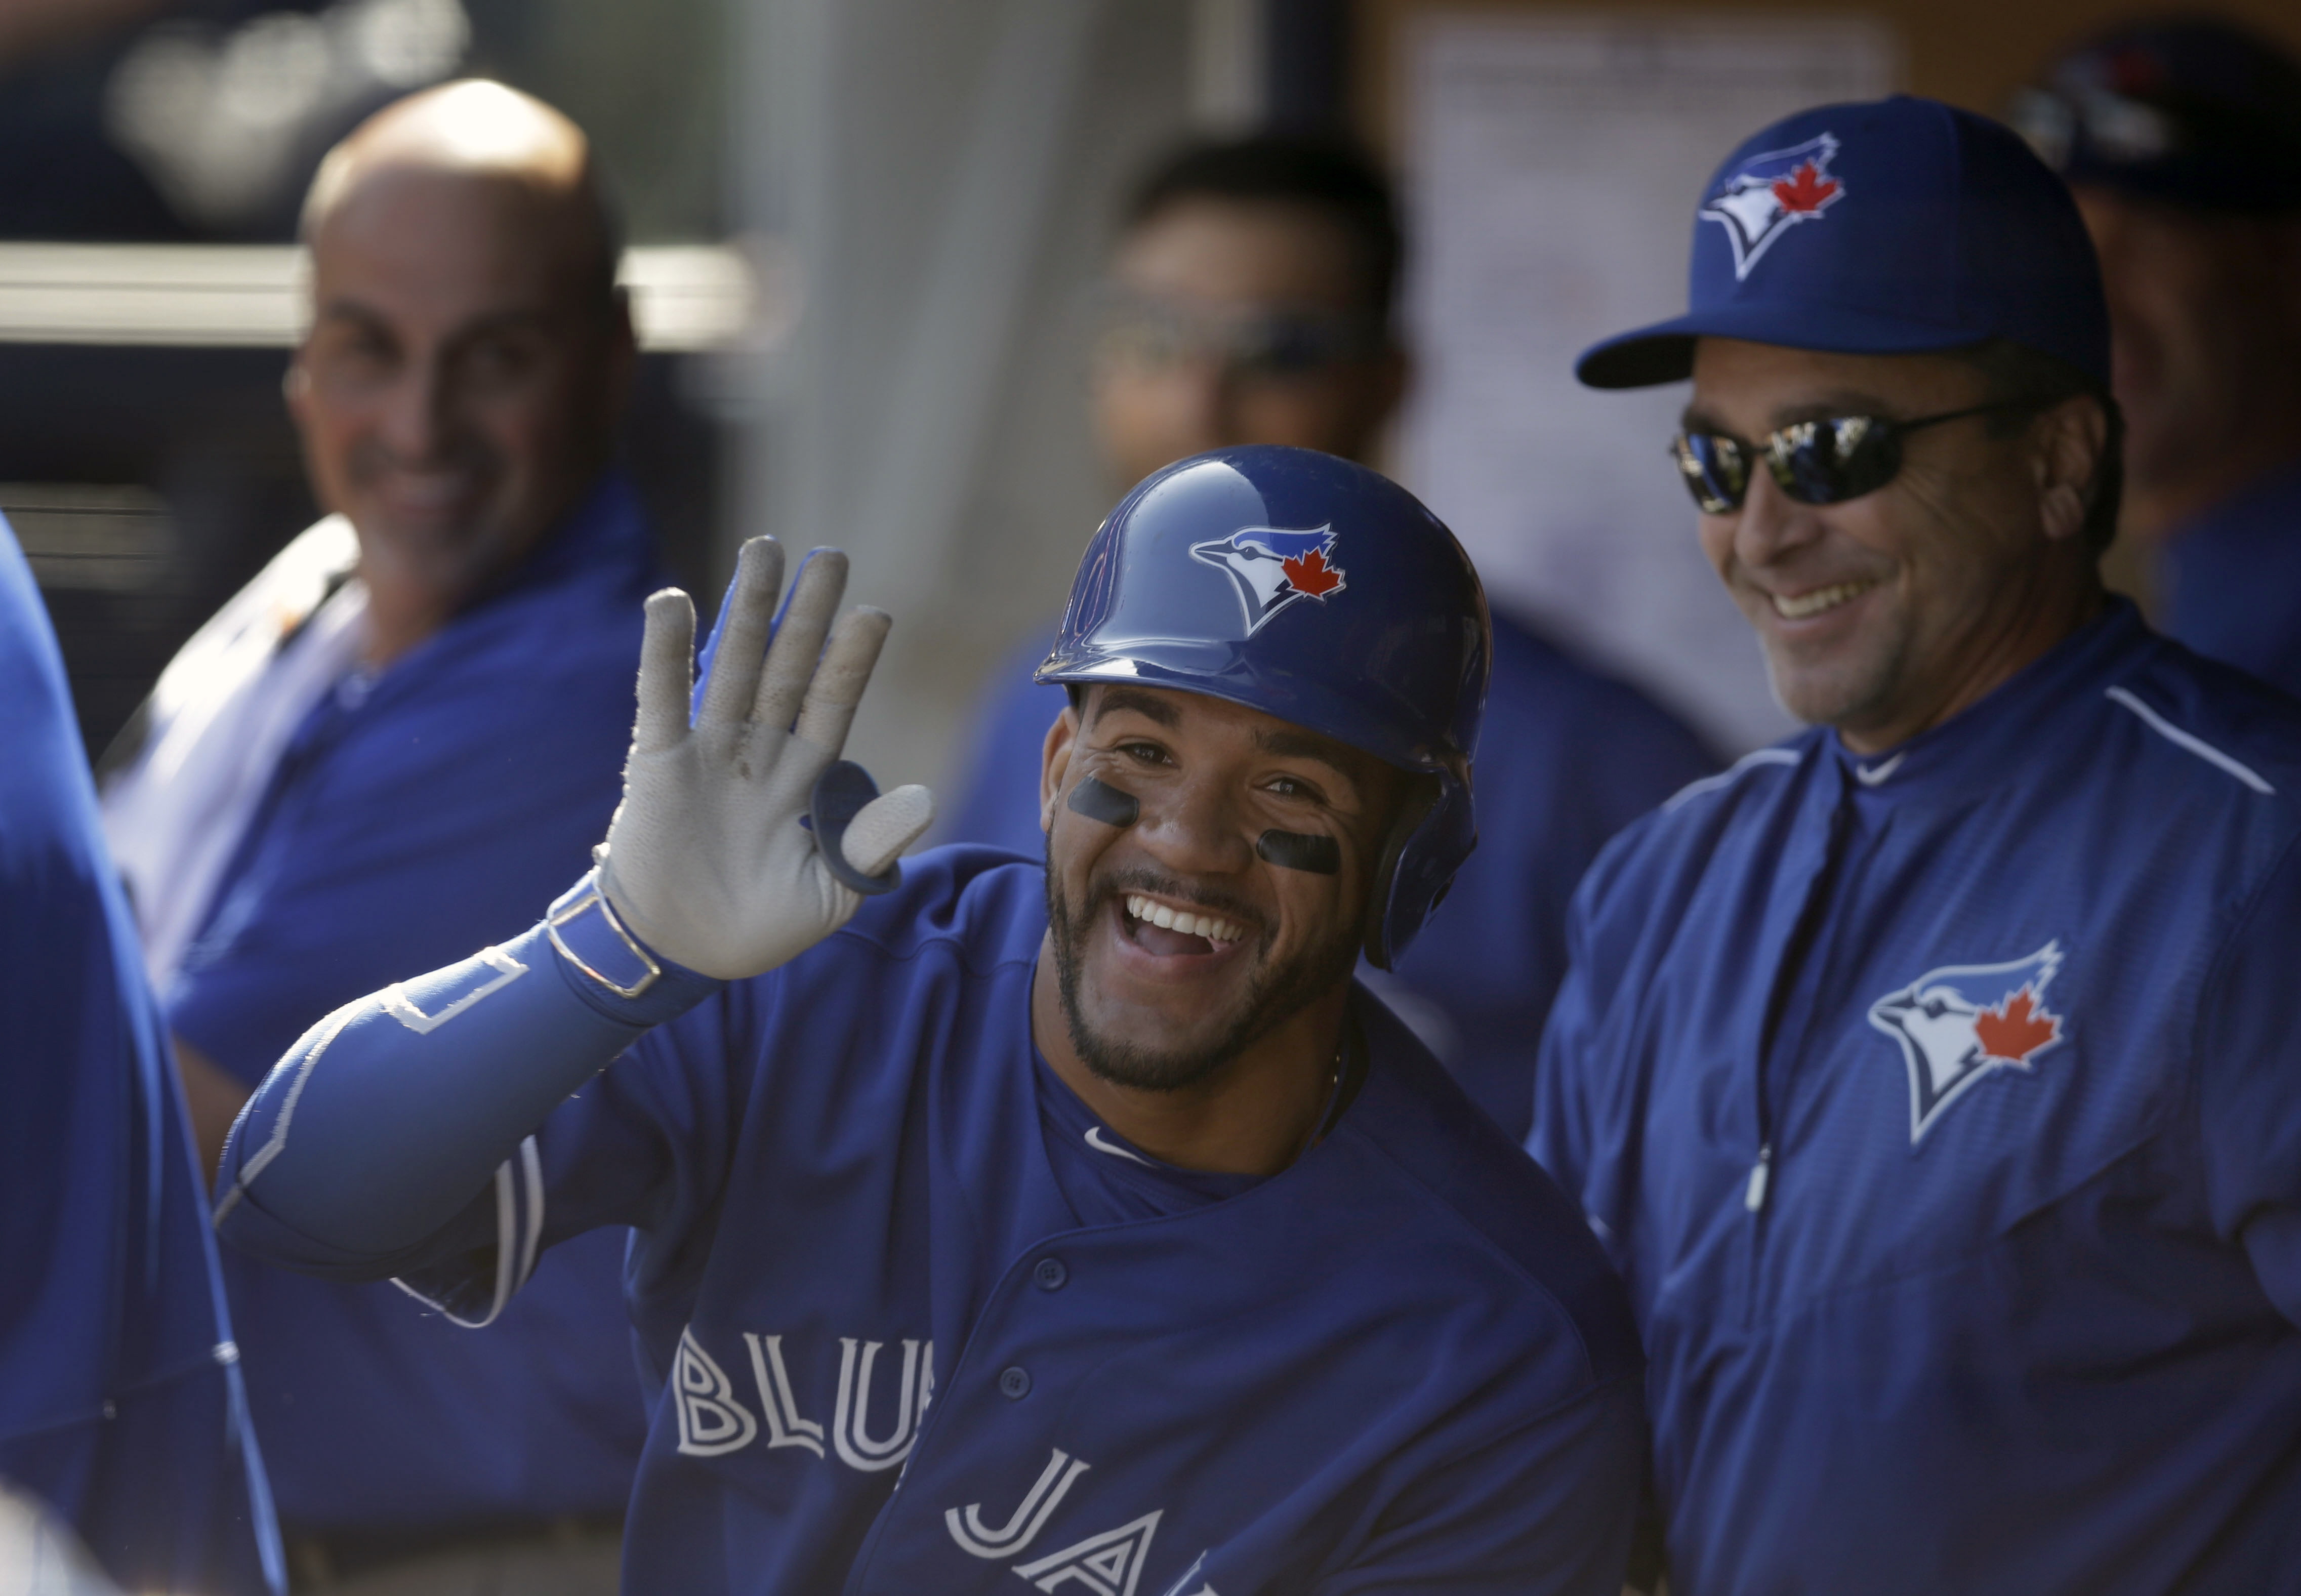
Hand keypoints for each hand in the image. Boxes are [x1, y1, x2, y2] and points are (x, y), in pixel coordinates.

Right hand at [596, 538, 934, 980]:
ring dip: (746, 609)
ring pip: (731, 666)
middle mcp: (759, 750)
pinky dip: (663, 651)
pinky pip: (660, 697)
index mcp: (805, 777)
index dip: (852, 659)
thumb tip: (924, 798)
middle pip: (787, 666)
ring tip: (764, 548)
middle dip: (807, 613)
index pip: (832, 703)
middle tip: (829, 555)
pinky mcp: (657, 762)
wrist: (684, 952)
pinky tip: (672, 601)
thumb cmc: (762, 925)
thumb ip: (872, 843)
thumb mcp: (832, 891)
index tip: (875, 612)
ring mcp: (707, 751)